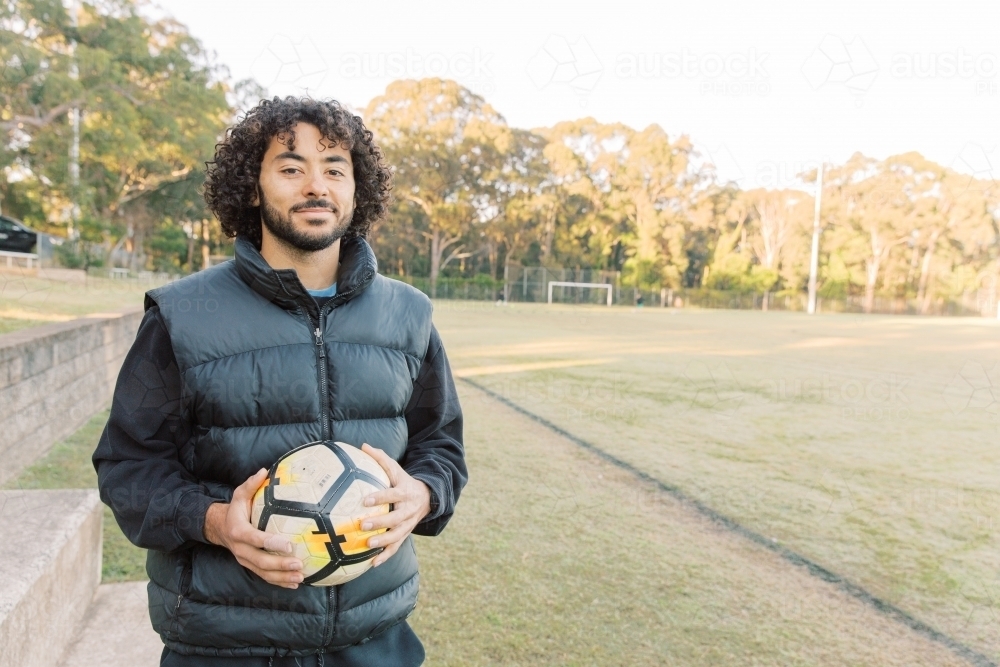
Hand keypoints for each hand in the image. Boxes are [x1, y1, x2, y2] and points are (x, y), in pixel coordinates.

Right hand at [203, 468, 304, 588]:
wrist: (220, 528)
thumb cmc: (235, 509)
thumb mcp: (238, 494)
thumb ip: (250, 484)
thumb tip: (264, 471)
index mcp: (239, 531)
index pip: (255, 539)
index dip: (271, 543)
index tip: (288, 544)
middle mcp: (240, 549)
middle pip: (260, 561)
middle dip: (280, 564)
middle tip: (298, 564)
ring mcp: (245, 560)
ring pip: (263, 572)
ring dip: (282, 576)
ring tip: (300, 577)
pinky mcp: (250, 566)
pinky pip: (264, 577)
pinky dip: (279, 582)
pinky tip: (294, 583)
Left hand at [359, 443, 430, 566]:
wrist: (428, 498)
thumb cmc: (405, 482)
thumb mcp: (396, 469)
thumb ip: (381, 459)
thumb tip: (363, 445)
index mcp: (405, 492)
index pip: (392, 494)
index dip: (380, 497)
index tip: (365, 499)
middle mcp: (408, 510)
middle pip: (395, 518)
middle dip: (379, 522)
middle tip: (362, 524)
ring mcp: (408, 524)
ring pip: (397, 535)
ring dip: (383, 541)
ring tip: (368, 545)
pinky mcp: (406, 534)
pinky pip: (396, 547)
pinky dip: (385, 556)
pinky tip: (372, 563)